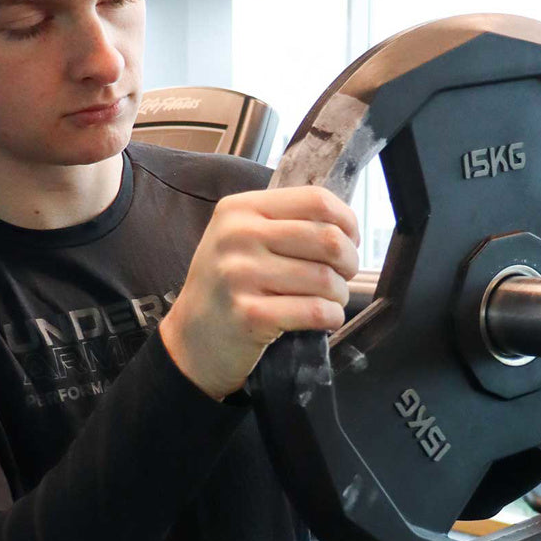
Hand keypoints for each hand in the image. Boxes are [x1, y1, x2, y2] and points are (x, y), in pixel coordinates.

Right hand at [159, 186, 360, 400]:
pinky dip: (331, 318)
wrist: (191, 341)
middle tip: (343, 277)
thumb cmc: (228, 288)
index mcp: (240, 210)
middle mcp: (237, 236)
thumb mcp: (242, 240)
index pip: (317, 200)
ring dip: (339, 295)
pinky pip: (315, 311)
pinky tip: (323, 319)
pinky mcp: (249, 315)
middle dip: (349, 263)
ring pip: (326, 279)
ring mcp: (240, 276)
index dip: (347, 222)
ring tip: (328, 301)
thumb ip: (285, 224)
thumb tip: (346, 228)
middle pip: (328, 239)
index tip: (350, 242)